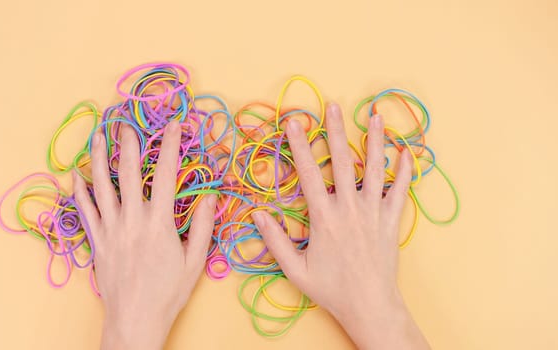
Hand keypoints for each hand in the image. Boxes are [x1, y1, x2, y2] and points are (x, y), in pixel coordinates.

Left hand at [73, 120, 216, 349]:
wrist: (135, 320)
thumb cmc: (168, 293)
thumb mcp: (195, 262)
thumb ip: (204, 227)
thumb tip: (212, 198)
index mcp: (160, 223)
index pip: (168, 174)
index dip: (170, 146)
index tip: (172, 125)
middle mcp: (133, 220)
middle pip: (130, 172)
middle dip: (129, 143)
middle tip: (126, 121)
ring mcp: (111, 230)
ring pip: (102, 186)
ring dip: (98, 158)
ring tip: (97, 136)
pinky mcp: (97, 242)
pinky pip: (85, 212)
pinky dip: (79, 193)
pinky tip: (76, 177)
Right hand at [251, 103, 429, 348]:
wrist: (369, 305)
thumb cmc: (331, 289)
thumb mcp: (295, 270)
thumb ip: (276, 241)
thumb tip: (257, 214)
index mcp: (324, 217)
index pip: (308, 173)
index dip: (300, 146)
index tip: (294, 122)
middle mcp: (349, 208)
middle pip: (341, 162)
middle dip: (335, 131)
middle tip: (332, 106)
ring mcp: (373, 212)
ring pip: (375, 169)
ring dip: (374, 140)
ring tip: (375, 115)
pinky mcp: (392, 221)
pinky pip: (401, 192)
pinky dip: (405, 171)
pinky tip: (407, 151)